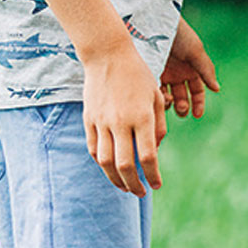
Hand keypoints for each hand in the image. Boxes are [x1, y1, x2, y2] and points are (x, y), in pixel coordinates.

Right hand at [82, 41, 167, 195]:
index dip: (152, 175)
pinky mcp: (88, 119)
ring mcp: (101, 121)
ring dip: (115, 179)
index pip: (147, 157)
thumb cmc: (138, 76)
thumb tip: (153, 152)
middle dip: (133, 184)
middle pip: (124, 165)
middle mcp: (120, 122)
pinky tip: (110, 169)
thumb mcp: (156, 98)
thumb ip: (158, 127)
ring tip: (125, 187)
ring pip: (105, 161)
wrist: (107, 55)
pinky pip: (94, 148)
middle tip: (140, 193)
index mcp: (141, 117)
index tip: (157, 184)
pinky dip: (102, 163)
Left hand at [159, 17, 219, 118]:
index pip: (197, 92)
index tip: (197, 114)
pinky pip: (152, 91)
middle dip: (183, 107)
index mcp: (190, 69)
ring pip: (167, 97)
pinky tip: (159, 95)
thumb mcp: (195, 51)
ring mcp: (161, 74)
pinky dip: (156, 97)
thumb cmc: (178, 34)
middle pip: (181, 98)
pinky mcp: (147, 73)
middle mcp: (176, 74)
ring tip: (169, 101)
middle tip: (182, 109)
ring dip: (169, 104)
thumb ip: (206, 71)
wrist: (152, 21)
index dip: (198, 104)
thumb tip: (217, 89)